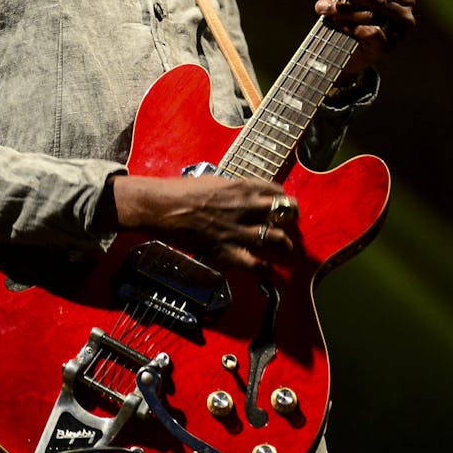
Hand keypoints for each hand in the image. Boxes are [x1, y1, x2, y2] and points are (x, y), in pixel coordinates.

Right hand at [109, 173, 298, 269]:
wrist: (160, 206)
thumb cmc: (179, 190)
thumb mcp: (212, 182)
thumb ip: (231, 189)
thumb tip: (240, 196)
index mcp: (240, 186)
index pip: (276, 190)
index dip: (283, 198)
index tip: (283, 203)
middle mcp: (245, 206)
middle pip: (284, 211)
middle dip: (291, 218)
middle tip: (291, 224)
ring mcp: (237, 229)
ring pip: (276, 238)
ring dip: (284, 244)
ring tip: (285, 247)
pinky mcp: (226, 249)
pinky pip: (255, 264)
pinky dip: (264, 269)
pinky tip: (266, 270)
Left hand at [315, 0, 414, 79]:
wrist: (345, 50)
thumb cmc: (349, 15)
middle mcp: (405, 15)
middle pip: (379, 0)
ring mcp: (398, 34)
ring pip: (372, 16)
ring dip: (345, 10)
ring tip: (324, 7)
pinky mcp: (386, 48)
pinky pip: (371, 34)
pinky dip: (353, 27)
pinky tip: (339, 24)